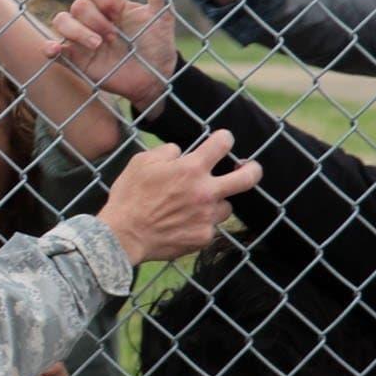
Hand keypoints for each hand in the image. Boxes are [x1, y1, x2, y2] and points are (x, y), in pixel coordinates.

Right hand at [45, 0, 177, 112]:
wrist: (157, 77)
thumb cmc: (158, 44)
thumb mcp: (163, 14)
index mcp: (112, 4)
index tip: (117, 11)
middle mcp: (94, 19)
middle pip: (78, 4)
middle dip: (96, 19)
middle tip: (115, 36)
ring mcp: (82, 39)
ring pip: (61, 21)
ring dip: (77, 31)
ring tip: (98, 45)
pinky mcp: (76, 61)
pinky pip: (54, 50)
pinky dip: (49, 48)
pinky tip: (54, 50)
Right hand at [95, 129, 261, 263]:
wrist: (123, 236)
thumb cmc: (129, 196)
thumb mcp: (140, 162)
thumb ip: (166, 152)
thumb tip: (180, 153)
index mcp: (191, 169)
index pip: (223, 144)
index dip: (224, 139)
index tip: (222, 141)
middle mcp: (206, 192)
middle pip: (248, 178)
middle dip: (253, 169)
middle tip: (249, 168)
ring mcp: (207, 217)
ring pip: (226, 206)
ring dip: (215, 203)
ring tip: (195, 206)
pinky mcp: (203, 237)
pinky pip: (210, 227)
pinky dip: (200, 224)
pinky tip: (182, 225)